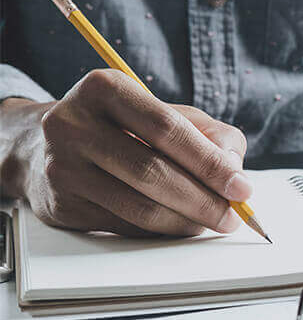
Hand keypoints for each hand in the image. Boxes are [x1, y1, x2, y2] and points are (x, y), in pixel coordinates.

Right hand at [0, 69, 251, 235]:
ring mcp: (61, 167)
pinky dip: (160, 230)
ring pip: (138, 206)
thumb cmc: (122, 126)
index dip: (209, 162)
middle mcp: (74, 124)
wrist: (43, 145)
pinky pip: (123, 226)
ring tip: (211, 222)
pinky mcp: (60, 204)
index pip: (167, 129)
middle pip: (152, 171)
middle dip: (203, 199)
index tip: (242, 187)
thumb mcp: (163, 111)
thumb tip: (234, 169)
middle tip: (232, 216)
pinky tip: (179, 224)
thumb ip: (209, 133)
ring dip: (185, 221)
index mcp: (105, 88)